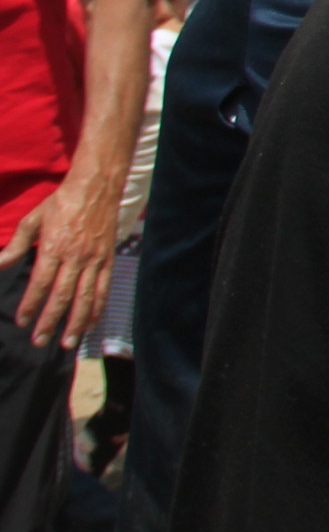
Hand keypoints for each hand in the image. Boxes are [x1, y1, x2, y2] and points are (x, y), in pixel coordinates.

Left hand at [0, 167, 118, 344]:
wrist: (97, 188)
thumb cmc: (61, 203)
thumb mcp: (33, 220)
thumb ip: (16, 246)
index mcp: (54, 248)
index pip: (41, 283)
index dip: (31, 304)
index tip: (22, 321)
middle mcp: (76, 257)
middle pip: (63, 295)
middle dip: (50, 321)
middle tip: (39, 341)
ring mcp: (95, 260)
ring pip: (86, 297)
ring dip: (76, 322)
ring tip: (67, 343)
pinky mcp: (108, 260)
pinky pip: (104, 288)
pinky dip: (98, 308)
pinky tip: (90, 324)